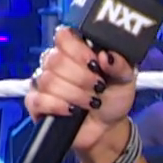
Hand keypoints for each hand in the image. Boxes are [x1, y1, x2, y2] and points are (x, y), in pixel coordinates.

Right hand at [22, 27, 139, 154]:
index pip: (63, 35)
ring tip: (90, 102)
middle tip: (98, 87)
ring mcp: (43, 82)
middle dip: (81, 77)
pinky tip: (71, 110)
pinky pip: (37, 99)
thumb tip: (106, 55)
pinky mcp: (36, 103)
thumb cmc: (113, 98)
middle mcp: (56, 63)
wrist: (107, 127)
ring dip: (74, 94)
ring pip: (48, 80)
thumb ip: (120, 65)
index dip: (77, 49)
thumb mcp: (126, 80)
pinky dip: (57, 105)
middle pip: (56, 59)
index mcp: (75, 50)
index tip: (95, 64)